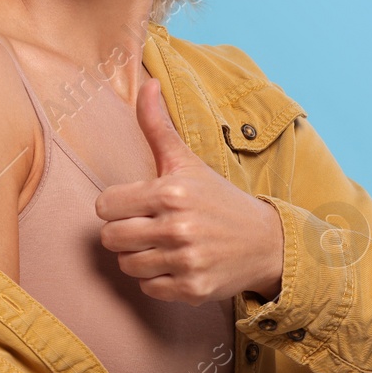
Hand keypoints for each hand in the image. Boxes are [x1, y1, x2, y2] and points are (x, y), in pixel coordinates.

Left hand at [95, 77, 284, 304]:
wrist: (266, 241)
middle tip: (147, 226)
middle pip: (111, 238)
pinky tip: (176, 263)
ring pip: (126, 265)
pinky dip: (157, 279)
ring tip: (163, 244)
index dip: (116, 205)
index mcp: (170, 191)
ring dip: (140, 256)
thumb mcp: (187, 161)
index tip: (135, 204)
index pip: (105, 206)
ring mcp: (185, 260)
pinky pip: (147, 288)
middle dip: (124, 232)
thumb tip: (146, 83)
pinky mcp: (192, 289)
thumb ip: (158, 126)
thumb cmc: (219, 198)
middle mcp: (176, 227)